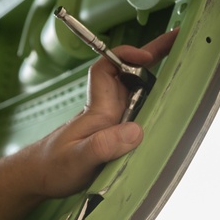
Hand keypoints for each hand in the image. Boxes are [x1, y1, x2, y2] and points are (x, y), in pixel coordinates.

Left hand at [32, 29, 178, 197]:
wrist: (37, 178)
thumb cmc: (52, 167)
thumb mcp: (78, 160)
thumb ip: (103, 146)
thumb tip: (136, 131)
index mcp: (99, 109)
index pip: (106, 69)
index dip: (125, 55)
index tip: (146, 55)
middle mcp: (106, 110)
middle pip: (129, 75)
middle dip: (152, 55)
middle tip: (178, 41)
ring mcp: (110, 121)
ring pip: (135, 93)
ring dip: (156, 78)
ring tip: (182, 65)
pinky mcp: (112, 134)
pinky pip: (136, 112)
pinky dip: (152, 104)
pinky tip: (167, 104)